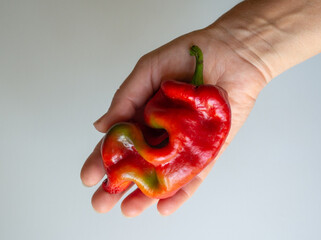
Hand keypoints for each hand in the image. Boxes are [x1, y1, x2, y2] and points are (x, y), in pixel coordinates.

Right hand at [80, 27, 267, 216]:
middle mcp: (163, 133)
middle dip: (118, 185)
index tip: (88, 177)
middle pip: (137, 165)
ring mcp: (185, 144)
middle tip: (101, 203)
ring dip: (145, 195)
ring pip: (163, 176)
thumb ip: (125, 97)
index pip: (119, 142)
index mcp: (144, 115)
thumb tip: (100, 125)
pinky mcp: (209, 150)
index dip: (101, 160)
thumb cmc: (189, 54)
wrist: (232, 52)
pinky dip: (181, 192)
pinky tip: (164, 207)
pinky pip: (195, 175)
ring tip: (128, 211)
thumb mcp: (148, 70)